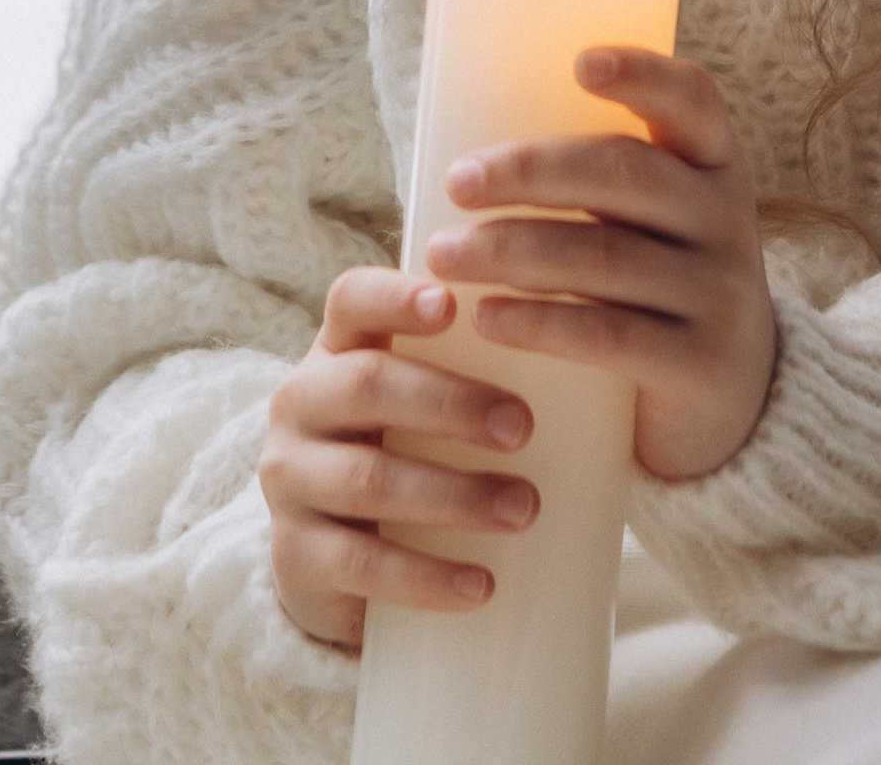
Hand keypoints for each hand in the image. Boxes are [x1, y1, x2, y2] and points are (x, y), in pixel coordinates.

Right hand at [260, 267, 537, 649]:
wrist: (333, 558)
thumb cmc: (402, 454)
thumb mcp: (416, 403)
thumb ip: (469, 367)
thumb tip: (590, 338)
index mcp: (336, 350)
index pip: (352, 300)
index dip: (396, 297)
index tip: (452, 304)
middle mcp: (301, 402)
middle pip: (367, 384)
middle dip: (451, 402)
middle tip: (523, 427)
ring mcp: (290, 479)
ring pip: (368, 478)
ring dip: (453, 494)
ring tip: (525, 508)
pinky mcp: (295, 554)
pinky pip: (360, 563)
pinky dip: (426, 576)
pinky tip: (480, 583)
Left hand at [425, 46, 774, 480]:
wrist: (725, 403)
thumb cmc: (647, 282)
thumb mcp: (639, 221)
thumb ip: (584, 179)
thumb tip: (456, 147)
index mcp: (709, 165)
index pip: (693, 101)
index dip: (643, 74)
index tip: (579, 62)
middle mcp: (725, 219)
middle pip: (624, 174)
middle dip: (531, 172)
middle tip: (457, 182)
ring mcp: (721, 294)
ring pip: (605, 257)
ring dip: (512, 250)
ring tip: (443, 254)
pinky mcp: (703, 366)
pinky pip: (610, 334)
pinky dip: (540, 322)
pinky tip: (487, 316)